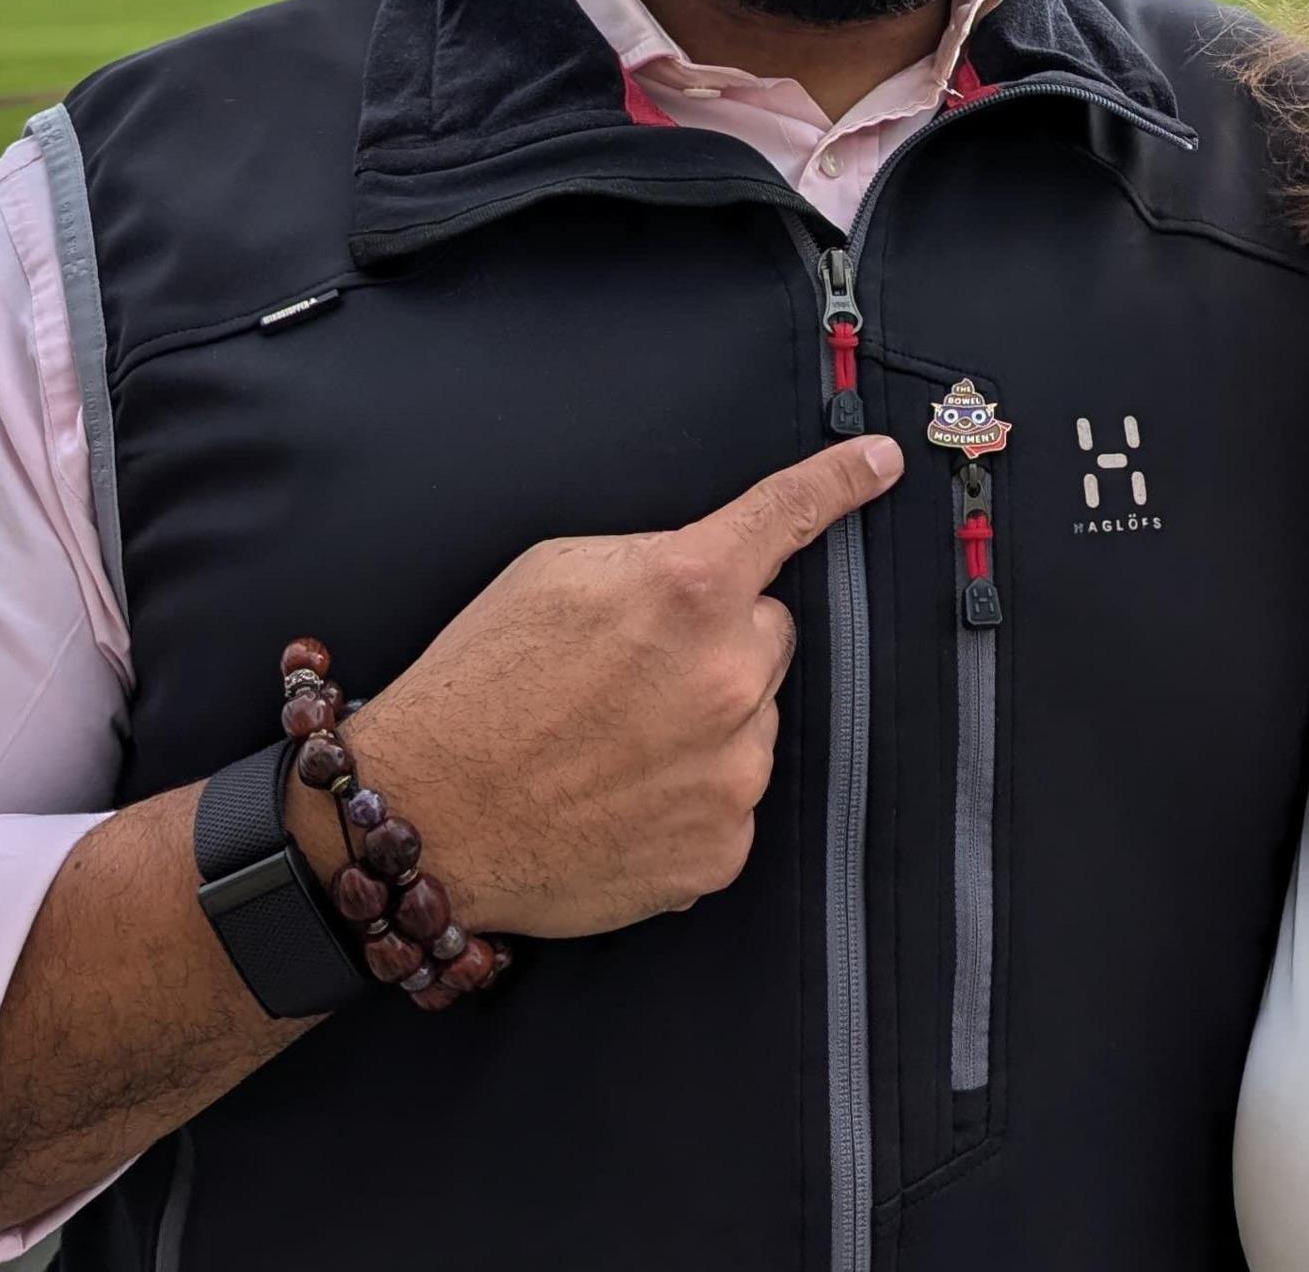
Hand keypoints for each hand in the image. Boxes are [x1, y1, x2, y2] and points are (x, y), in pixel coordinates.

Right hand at [301, 436, 902, 937]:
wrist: (426, 817)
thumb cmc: (477, 682)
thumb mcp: (552, 572)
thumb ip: (654, 558)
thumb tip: (715, 566)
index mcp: (687, 590)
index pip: (788, 515)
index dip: (841, 481)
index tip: (882, 461)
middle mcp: (727, 677)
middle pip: (766, 635)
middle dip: (717, 642)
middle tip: (630, 673)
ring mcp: (733, 771)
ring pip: (752, 720)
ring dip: (706, 723)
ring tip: (611, 743)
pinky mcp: (722, 847)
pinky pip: (732, 799)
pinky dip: (690, 796)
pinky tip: (621, 797)